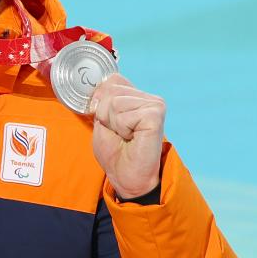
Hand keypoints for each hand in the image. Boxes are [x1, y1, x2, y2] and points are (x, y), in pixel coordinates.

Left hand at [88, 74, 165, 198]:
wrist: (126, 177)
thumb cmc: (115, 152)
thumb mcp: (101, 120)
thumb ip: (102, 99)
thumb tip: (100, 85)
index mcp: (137, 97)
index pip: (112, 80)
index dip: (101, 100)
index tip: (108, 122)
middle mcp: (149, 98)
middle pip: (110, 90)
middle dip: (105, 114)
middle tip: (118, 133)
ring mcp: (155, 105)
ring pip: (114, 102)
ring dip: (112, 123)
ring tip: (126, 136)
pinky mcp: (155, 114)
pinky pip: (123, 114)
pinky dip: (121, 128)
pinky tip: (132, 138)